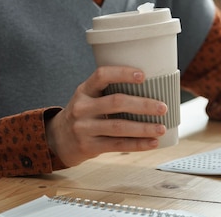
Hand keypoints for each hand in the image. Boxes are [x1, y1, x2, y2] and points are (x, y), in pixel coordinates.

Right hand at [45, 66, 167, 166]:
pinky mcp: (89, 146)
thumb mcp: (88, 97)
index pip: (102, 75)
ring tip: (161, 127)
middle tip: (162, 107)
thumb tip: (152, 86)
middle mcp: (82, 107)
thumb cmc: (84, 113)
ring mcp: (84, 128)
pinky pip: (118, 145)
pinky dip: (138, 144)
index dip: (122, 73)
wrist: (58, 139)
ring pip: (119, 127)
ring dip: (144, 128)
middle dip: (143, 104)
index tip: (143, 75)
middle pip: (116, 102)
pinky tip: (152, 142)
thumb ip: (109, 91)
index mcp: (84, 90)